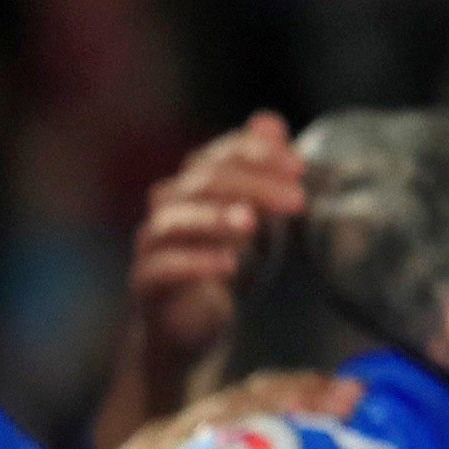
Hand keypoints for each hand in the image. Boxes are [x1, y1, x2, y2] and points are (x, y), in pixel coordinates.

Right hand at [102, 115, 309, 448]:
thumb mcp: (260, 218)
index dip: (256, 153)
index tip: (301, 166)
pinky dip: (194, 262)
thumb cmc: (228, 265)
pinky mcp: (147, 284)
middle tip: (297, 199)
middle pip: (202, 180)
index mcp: (196, 186)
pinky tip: (229, 265)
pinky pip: (162, 267)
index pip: (220, 153)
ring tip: (252, 224)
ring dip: (215, 217)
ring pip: (175, 219)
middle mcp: (169, 207)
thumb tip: (271, 121)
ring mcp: (154, 244)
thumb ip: (264, 174)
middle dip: (252, 184)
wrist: (194, 328)